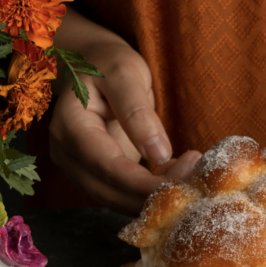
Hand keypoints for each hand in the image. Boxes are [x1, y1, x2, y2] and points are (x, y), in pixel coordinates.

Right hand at [49, 14, 199, 214]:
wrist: (93, 68)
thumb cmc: (108, 65)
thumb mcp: (125, 74)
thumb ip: (138, 111)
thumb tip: (158, 153)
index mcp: (71, 127)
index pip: (108, 168)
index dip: (145, 184)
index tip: (184, 181)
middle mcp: (69, 156)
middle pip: (112, 192)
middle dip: (155, 195)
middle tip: (196, 180)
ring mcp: (81, 170)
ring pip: (118, 201)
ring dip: (155, 199)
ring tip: (190, 176)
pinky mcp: (98, 177)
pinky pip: (124, 195)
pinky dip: (151, 194)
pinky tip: (176, 176)